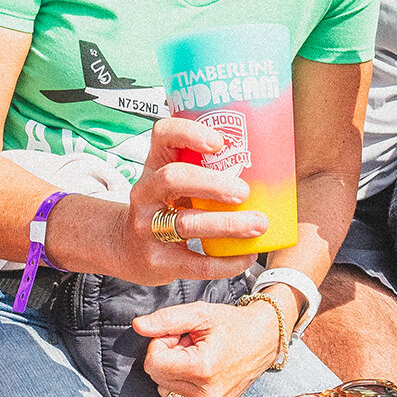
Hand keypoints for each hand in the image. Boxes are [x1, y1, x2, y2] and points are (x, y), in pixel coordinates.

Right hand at [117, 117, 268, 286]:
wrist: (127, 248)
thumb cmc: (164, 206)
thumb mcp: (174, 180)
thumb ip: (204, 169)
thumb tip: (270, 161)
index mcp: (155, 164)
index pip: (162, 134)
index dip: (189, 133)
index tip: (220, 142)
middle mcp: (146, 193)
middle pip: (173, 179)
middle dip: (212, 184)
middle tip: (245, 192)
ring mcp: (148, 228)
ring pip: (186, 223)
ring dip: (227, 224)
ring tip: (258, 224)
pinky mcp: (158, 261)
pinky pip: (196, 263)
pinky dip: (226, 262)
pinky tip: (246, 256)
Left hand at [137, 299, 283, 396]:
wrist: (265, 340)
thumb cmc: (232, 324)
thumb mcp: (200, 313)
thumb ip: (166, 319)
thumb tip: (138, 326)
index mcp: (203, 369)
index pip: (154, 363)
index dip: (161, 344)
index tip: (178, 336)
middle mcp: (207, 395)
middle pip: (158, 378)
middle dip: (168, 358)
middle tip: (190, 345)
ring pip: (165, 391)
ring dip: (175, 372)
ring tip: (197, 357)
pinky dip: (185, 385)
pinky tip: (203, 371)